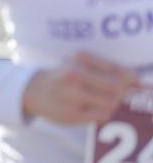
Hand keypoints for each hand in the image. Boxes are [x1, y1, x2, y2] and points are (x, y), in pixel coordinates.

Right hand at [22, 52, 139, 124]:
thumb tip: (140, 81)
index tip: (138, 82)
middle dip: (122, 91)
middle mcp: (74, 76)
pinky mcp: (72, 114)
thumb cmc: (64, 76)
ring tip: (102, 98)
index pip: (115, 69)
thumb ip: (109, 69)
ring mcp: (72, 96)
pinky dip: (104, 112)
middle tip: (118, 92)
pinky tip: (93, 107)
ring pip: (111, 102)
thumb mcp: (80, 64)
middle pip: (116, 87)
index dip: (131, 77)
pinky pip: (102, 115)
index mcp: (77, 60)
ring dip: (113, 102)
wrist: (34, 91)